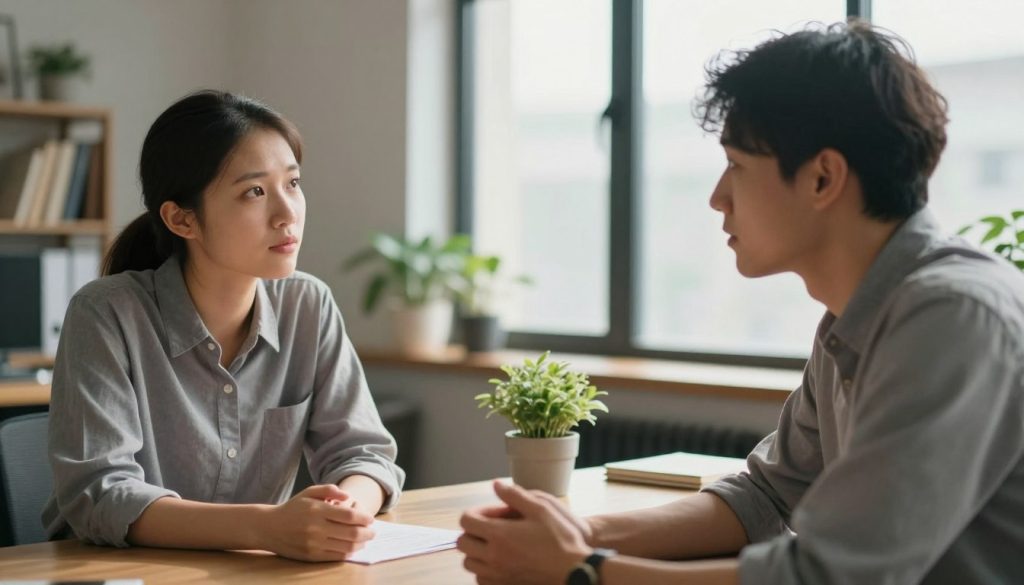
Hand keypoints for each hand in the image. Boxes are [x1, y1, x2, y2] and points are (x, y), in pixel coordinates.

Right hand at [257, 484, 375, 561]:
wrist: (269, 527)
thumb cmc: (293, 508)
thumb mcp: (309, 492)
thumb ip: (329, 490)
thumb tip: (348, 496)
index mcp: (317, 510)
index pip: (348, 516)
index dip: (364, 518)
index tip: (371, 519)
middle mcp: (316, 528)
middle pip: (351, 533)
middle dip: (367, 533)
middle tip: (373, 532)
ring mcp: (314, 544)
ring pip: (346, 547)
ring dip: (360, 544)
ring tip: (365, 540)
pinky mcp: (311, 556)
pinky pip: (335, 556)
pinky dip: (348, 553)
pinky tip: (352, 548)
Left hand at [458, 480, 591, 584]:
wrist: (574, 570)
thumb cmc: (561, 538)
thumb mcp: (541, 508)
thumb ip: (515, 495)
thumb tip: (496, 485)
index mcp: (499, 535)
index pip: (466, 521)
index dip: (475, 512)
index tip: (490, 513)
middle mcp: (494, 556)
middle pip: (462, 543)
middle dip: (472, 531)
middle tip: (489, 527)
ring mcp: (498, 574)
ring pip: (469, 563)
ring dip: (476, 552)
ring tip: (494, 544)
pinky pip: (481, 579)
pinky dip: (484, 569)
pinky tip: (500, 561)